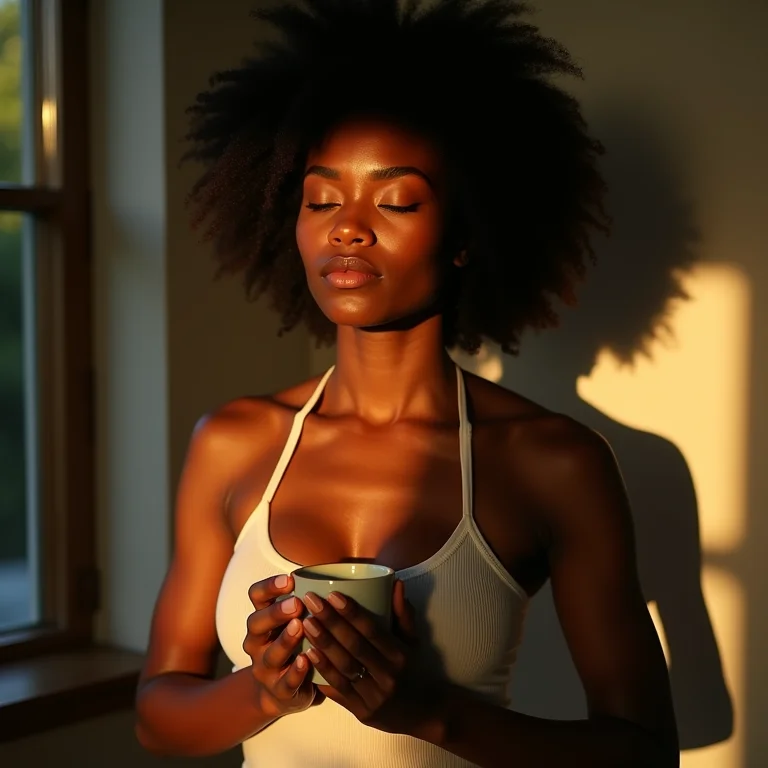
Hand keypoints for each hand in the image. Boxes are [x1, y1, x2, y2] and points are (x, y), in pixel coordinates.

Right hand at [243, 574, 317, 718]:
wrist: (282, 692)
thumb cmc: (295, 646)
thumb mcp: (295, 621)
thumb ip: (307, 601)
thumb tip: (336, 572)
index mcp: (262, 619)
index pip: (256, 596)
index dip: (269, 586)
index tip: (290, 580)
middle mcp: (257, 642)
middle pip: (256, 623)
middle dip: (276, 612)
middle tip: (297, 603)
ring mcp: (265, 668)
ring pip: (270, 654)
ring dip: (285, 640)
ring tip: (300, 627)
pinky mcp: (278, 690)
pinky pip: (285, 682)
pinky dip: (295, 672)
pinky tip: (306, 661)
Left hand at [300, 579, 426, 735]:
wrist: (419, 713)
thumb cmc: (410, 668)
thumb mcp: (412, 641)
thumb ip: (403, 612)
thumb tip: (396, 583)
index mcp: (400, 655)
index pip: (372, 630)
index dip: (352, 613)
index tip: (332, 594)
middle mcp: (387, 676)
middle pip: (354, 646)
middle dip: (330, 622)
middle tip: (311, 602)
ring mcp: (374, 696)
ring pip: (343, 668)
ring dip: (323, 645)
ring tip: (306, 624)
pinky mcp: (361, 712)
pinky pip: (338, 691)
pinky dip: (323, 672)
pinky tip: (308, 655)